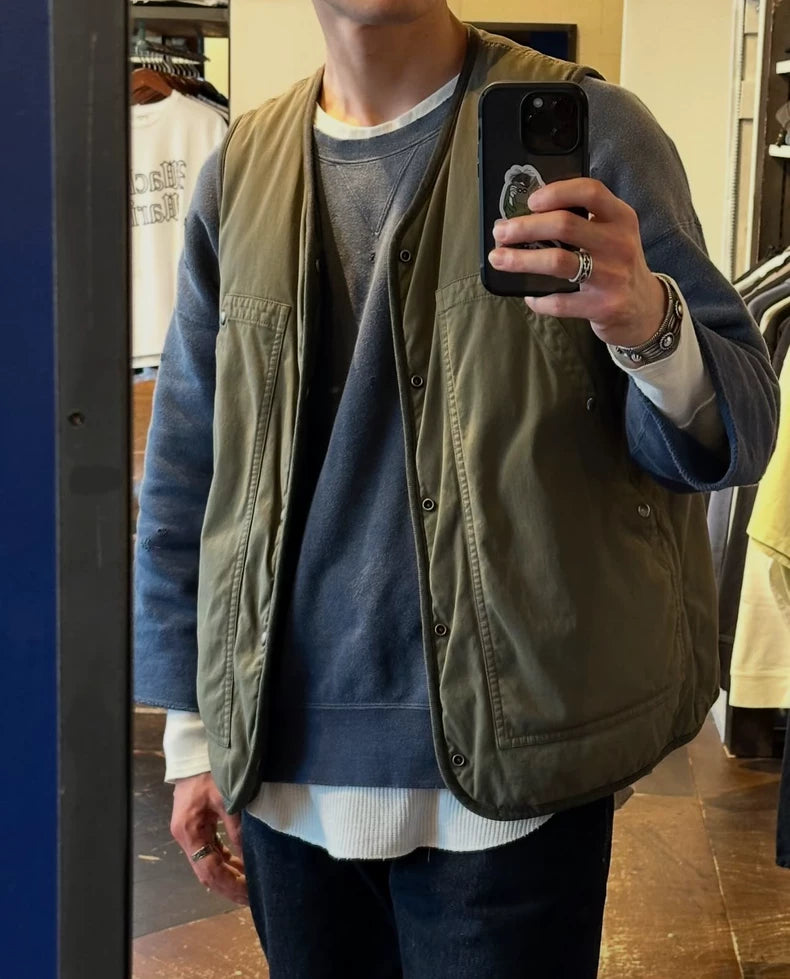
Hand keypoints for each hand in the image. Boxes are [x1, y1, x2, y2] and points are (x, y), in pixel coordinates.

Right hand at [170, 772, 248, 905]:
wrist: (194, 756)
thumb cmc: (210, 774)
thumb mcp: (227, 799)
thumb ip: (237, 829)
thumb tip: (251, 856)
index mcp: (190, 832)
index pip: (209, 870)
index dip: (229, 884)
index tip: (248, 893)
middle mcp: (185, 838)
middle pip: (206, 873)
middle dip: (229, 886)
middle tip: (251, 897)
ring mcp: (189, 834)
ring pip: (208, 865)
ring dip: (228, 876)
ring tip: (249, 887)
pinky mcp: (195, 828)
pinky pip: (210, 852)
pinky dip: (224, 861)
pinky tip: (240, 866)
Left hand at [488, 177, 666, 348]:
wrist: (646, 309)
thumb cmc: (618, 265)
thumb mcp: (613, 234)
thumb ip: (584, 221)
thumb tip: (529, 215)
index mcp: (620, 218)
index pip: (590, 191)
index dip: (557, 192)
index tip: (531, 201)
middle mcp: (618, 243)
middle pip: (564, 225)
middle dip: (525, 227)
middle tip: (501, 232)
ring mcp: (612, 276)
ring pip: (557, 262)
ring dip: (521, 260)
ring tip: (499, 259)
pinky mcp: (603, 306)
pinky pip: (560, 302)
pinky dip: (538, 299)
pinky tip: (530, 296)